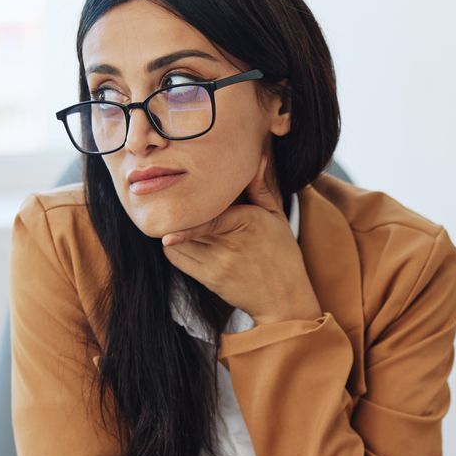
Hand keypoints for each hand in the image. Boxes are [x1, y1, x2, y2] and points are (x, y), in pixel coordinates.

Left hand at [160, 154, 320, 325]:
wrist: (284, 299)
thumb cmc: (283, 255)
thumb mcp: (276, 217)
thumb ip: (261, 188)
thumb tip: (259, 156)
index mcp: (247, 221)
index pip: (209, 211)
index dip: (189, 206)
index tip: (174, 194)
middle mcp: (230, 243)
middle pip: (190, 222)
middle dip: (179, 212)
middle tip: (170, 200)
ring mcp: (216, 263)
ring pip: (178, 240)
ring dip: (172, 228)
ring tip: (175, 219)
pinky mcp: (208, 279)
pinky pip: (177, 259)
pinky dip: (173, 247)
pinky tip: (179, 239)